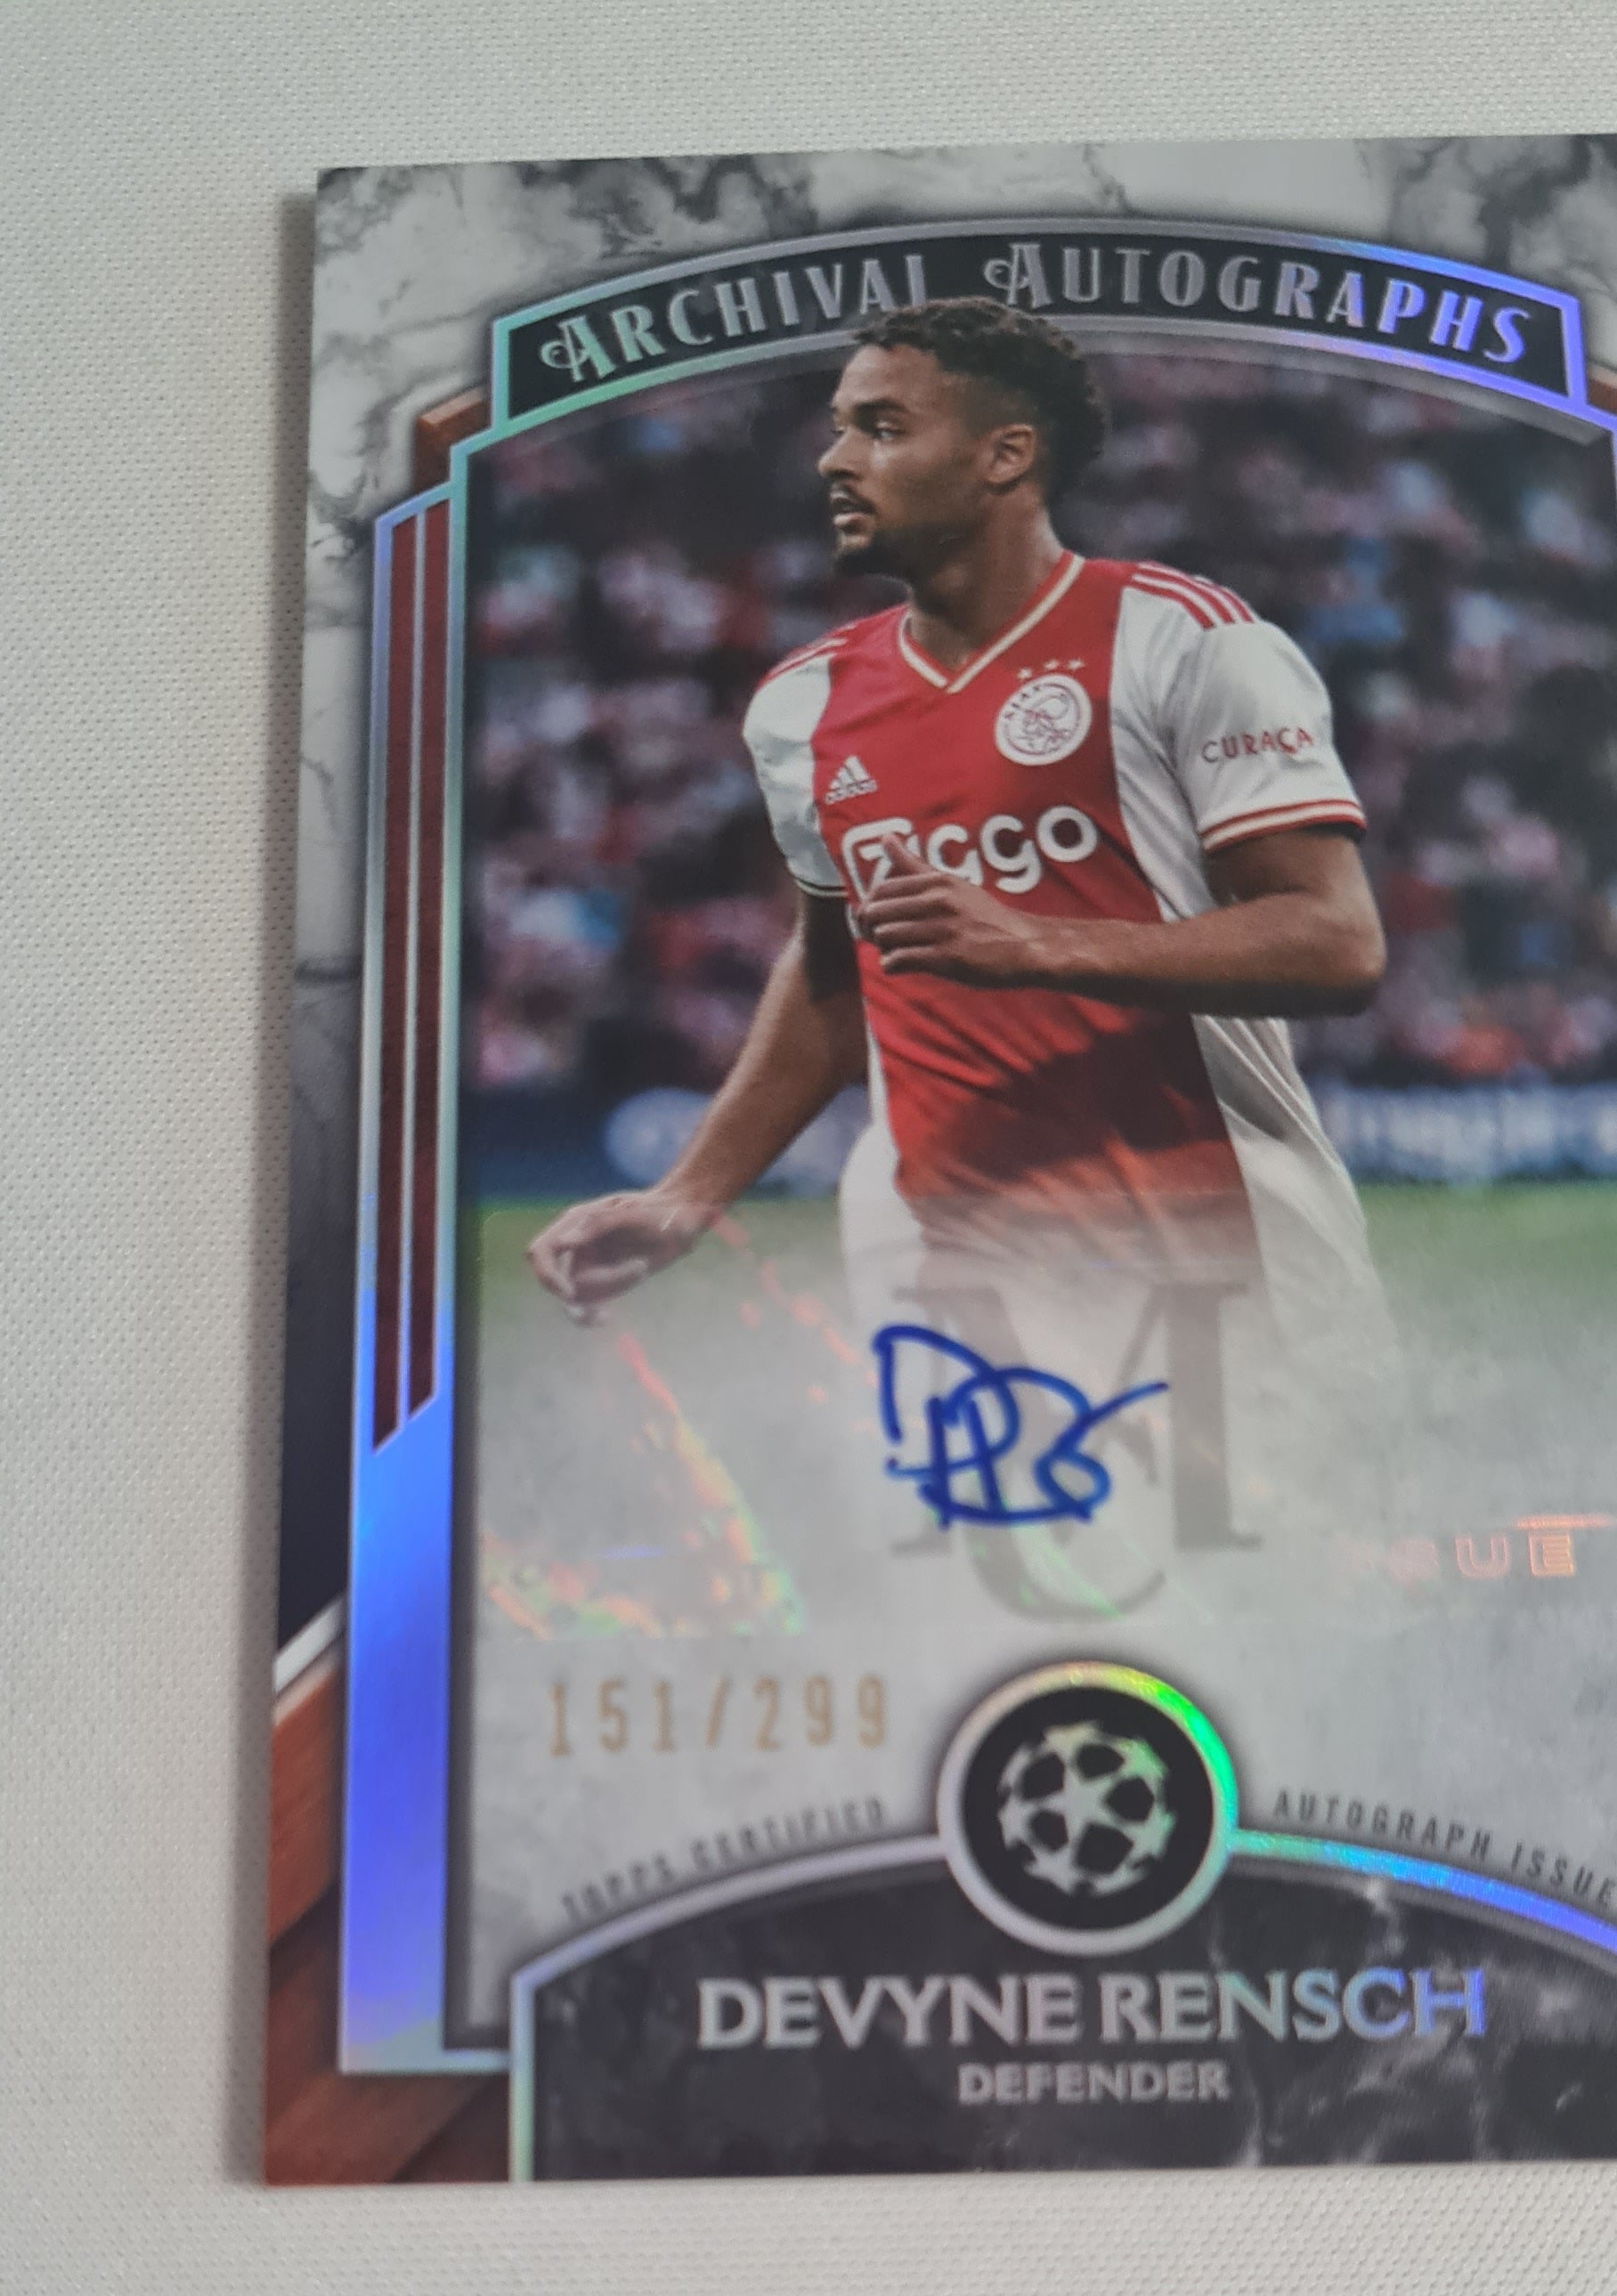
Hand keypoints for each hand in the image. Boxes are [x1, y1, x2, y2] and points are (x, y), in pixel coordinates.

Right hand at [526, 1188, 712, 1319]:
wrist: (682, 1222)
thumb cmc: (658, 1211)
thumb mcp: (631, 1214)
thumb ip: (597, 1225)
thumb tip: (564, 1242)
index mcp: (576, 1222)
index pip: (541, 1251)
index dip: (547, 1274)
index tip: (569, 1292)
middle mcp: (577, 1245)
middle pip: (556, 1281)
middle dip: (583, 1290)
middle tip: (613, 1294)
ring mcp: (588, 1265)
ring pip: (578, 1295)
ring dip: (610, 1287)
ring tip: (641, 1268)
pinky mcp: (601, 1283)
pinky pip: (588, 1304)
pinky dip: (593, 1313)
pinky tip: (606, 1318)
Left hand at [857, 837, 1058, 985]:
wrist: (1024, 946)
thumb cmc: (986, 917)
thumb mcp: (953, 884)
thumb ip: (915, 865)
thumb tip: (886, 838)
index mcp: (937, 882)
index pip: (881, 890)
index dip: (870, 907)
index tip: (876, 920)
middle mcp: (938, 901)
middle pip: (877, 913)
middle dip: (871, 929)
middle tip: (880, 939)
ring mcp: (942, 929)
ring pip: (885, 936)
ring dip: (882, 948)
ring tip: (894, 951)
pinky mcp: (947, 958)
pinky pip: (900, 959)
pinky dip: (892, 965)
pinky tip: (901, 965)